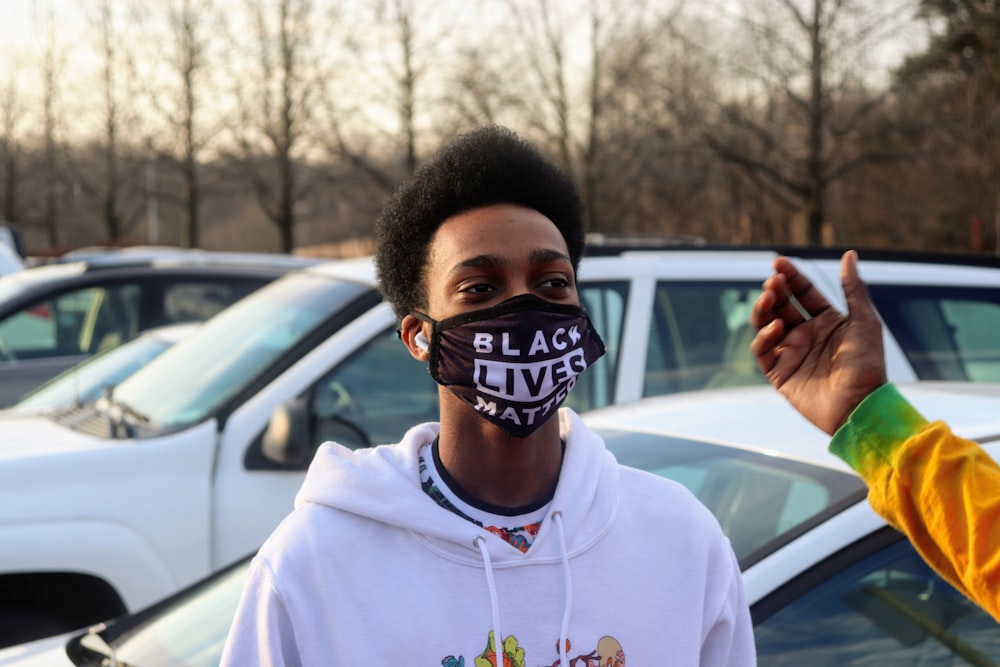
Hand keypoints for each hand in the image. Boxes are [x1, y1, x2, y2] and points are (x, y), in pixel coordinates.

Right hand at [750, 250, 887, 433]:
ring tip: (769, 298)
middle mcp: (805, 335)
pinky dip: (764, 337)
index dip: (790, 276)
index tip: (779, 262)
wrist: (860, 406)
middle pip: (781, 305)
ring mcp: (790, 353)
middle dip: (774, 290)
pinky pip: (762, 350)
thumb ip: (853, 288)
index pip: (802, 292)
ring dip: (763, 309)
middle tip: (773, 281)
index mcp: (826, 321)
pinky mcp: (779, 373)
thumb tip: (849, 254)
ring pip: (765, 324)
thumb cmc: (868, 365)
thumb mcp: (864, 321)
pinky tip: (777, 328)